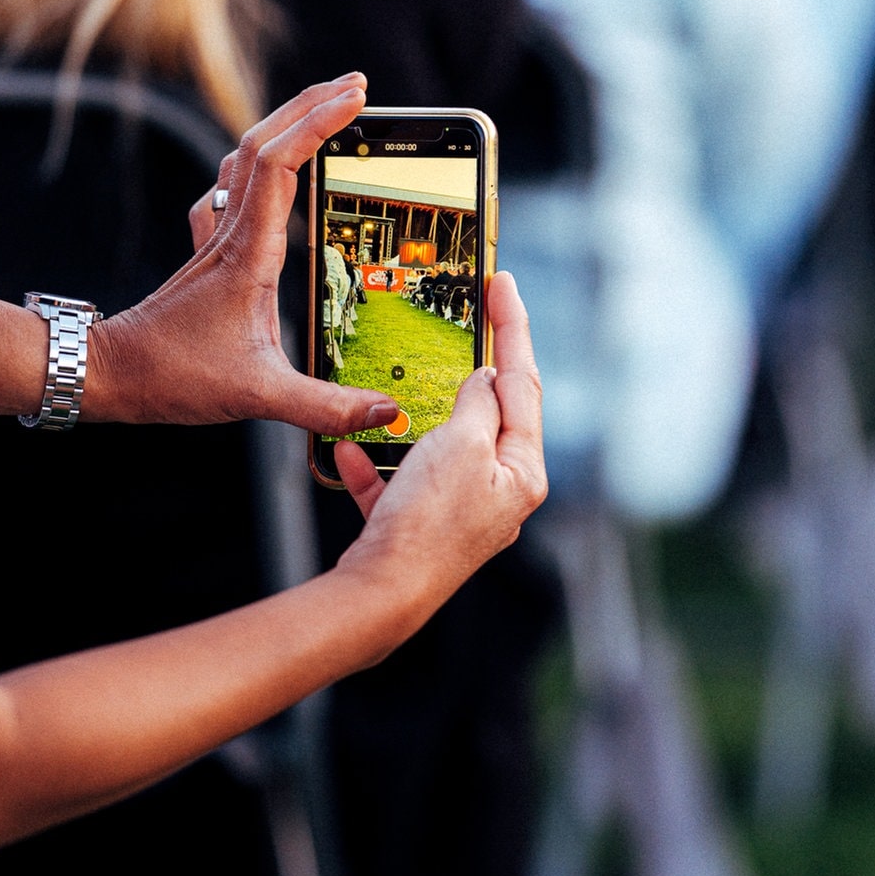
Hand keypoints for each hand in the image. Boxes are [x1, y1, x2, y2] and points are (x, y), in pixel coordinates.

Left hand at [88, 74, 398, 432]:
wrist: (109, 374)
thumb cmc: (172, 377)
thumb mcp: (258, 396)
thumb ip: (326, 405)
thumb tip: (387, 411)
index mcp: (248, 254)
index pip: (283, 166)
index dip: (319, 124)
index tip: (357, 100)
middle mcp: (230, 235)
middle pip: (264, 143)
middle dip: (310, 106)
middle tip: (356, 87)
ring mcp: (215, 239)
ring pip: (246, 159)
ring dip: (283, 125)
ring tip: (323, 109)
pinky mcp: (207, 253)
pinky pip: (232, 190)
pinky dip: (257, 164)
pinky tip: (266, 171)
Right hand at [333, 272, 547, 600]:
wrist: (382, 594)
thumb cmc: (428, 522)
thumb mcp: (462, 444)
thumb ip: (479, 404)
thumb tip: (486, 380)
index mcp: (523, 472)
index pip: (523, 384)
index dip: (513, 327)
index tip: (502, 281)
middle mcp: (499, 495)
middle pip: (491, 413)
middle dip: (476, 368)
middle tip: (472, 313)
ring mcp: (460, 514)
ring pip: (441, 447)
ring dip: (416, 419)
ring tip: (402, 386)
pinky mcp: (419, 530)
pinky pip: (398, 485)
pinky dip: (377, 465)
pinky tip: (351, 452)